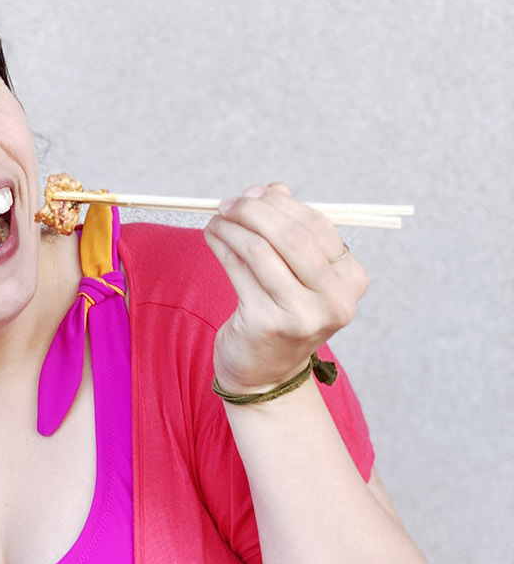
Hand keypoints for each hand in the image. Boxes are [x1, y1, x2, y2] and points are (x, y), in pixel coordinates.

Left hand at [204, 183, 368, 394]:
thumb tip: (273, 188)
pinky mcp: (266, 323)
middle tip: (229, 203)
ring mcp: (302, 315)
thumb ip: (291, 231)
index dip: (281, 204)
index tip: (253, 193)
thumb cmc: (283, 314)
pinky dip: (222, 246)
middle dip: (254, 211)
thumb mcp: (297, 274)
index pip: (317, 226)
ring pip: (260, 250)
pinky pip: (238, 269)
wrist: (267, 375)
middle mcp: (334, 299)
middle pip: (291, 236)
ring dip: (231, 227)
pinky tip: (213, 238)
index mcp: (352, 280)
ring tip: (217, 219)